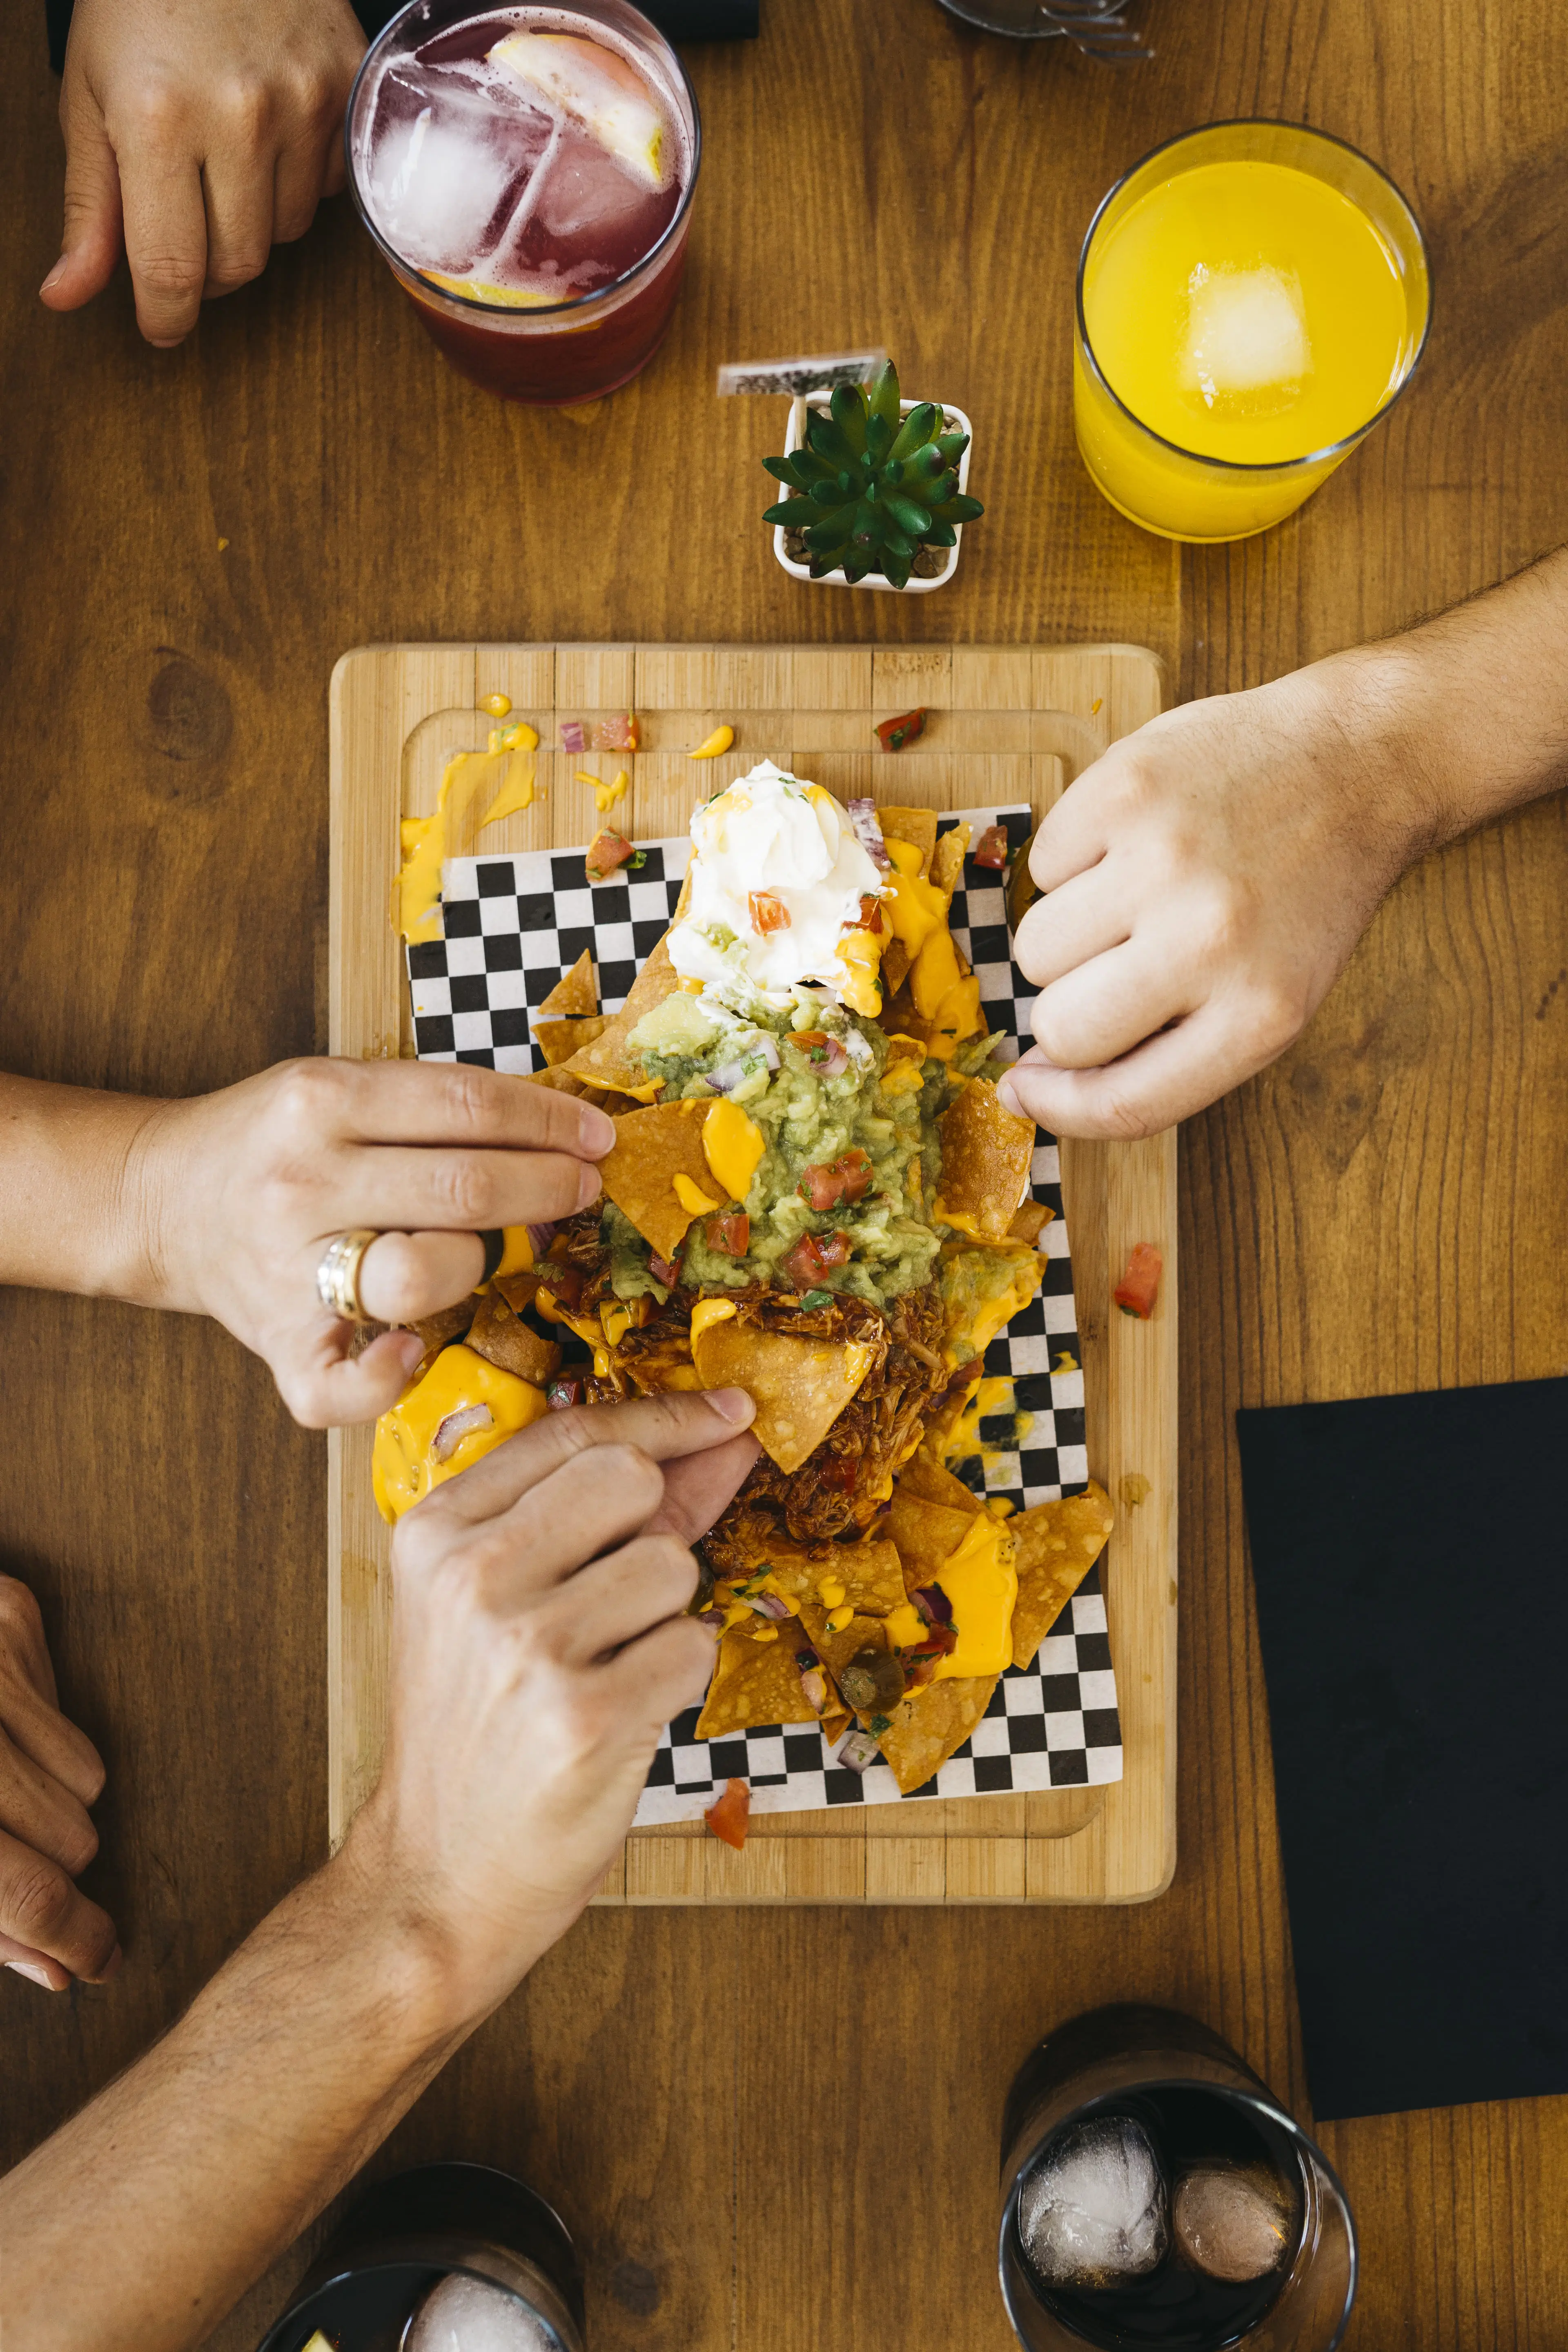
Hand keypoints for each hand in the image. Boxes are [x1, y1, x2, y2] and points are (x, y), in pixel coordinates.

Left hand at [0, 1578, 117, 1993]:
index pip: (28, 1892)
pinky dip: (41, 1736)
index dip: (77, 1937)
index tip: (101, 1959)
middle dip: (53, 1863)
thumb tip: (56, 1968)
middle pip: (73, 1839)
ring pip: (87, 1781)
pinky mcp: (12, 1618)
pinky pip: (74, 1715)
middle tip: (9, 1855)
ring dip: (52, 1802)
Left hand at [41, 0, 365, 346]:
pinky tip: (270, 137)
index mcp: (158, 120)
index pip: (174, 269)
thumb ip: (88, 206)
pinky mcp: (346, 90)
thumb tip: (67, 293)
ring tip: (224, 164)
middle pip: (238, 264)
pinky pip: (328, 186)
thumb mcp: (88, 98)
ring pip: (286, 232)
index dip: (166, 315)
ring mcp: (303, 103)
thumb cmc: (139, 1)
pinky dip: (298, 181)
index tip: (160, 326)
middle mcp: (239, 117)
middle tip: (182, 228)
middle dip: (206, 267)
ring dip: (253, 221)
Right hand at [131, 1059, 615, 1427]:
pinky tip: (420, 1348)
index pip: (467, 1105)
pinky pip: (340, 1386)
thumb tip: (556, 1123)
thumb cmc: (276, 1143)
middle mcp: (302, 1183)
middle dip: (548, 1188)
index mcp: (322, 1101)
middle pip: (462, 1189)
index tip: (597, 1137)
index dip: (550, 1121)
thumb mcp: (340, 1087)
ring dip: (486, 1263)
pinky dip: (389, 1377)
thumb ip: (429, 1105)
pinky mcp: (277, 1344)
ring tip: (507, 1248)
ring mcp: (286, 1269)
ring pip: (419, 1275)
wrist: (164, 1200)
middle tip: (584, 1189)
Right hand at [346, 1391, 758, 2023]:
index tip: (730, 1412)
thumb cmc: (478, 1733)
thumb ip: (608, 1514)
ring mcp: (525, 1645)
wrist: (437, 1875)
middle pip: (629, 1479)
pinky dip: (677, 1681)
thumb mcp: (501, 1603)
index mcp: (435, 1533)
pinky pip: (693, 1647)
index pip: (573, 1432)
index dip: (665, 1416)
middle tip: (616, 1606)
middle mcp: (472, 1576)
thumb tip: (722, 1437)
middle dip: (652, 1532)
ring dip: (663, 1620)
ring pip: (671, 1567)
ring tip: (601, 1673)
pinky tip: (620, 1716)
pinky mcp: (584, 1715)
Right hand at [998, 660, 1440, 1138]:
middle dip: (1066, 1008)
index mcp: (1257, 1016)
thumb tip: (1027, 1082)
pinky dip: (1074, 861)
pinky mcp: (1125, 791)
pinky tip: (1131, 844)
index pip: (1121, 1103)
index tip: (1028, 1088)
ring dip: (1067, 934)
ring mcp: (1163, 860)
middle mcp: (1211, 941)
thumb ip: (1168, 1055)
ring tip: (1130, 898)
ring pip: (1036, 948)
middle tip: (1112, 968)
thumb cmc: (1303, 896)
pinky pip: (1041, 865)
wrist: (1358, 766)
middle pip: (1063, 1028)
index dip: (1058, 1107)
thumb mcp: (1271, 1001)